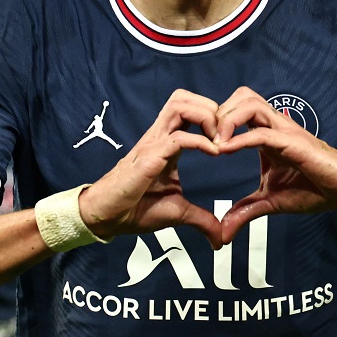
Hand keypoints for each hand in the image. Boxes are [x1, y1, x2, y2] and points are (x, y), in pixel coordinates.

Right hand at [79, 90, 223, 248]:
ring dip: (206, 117)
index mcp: (168, 143)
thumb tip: (221, 240)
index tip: (230, 139)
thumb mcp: (178, 213)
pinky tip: (214, 153)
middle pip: (184, 97)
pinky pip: (178, 137)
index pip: (189, 109)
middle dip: (211, 108)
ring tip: (220, 140)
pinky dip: (201, 141)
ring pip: (179, 105)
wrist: (107, 217)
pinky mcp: (149, 157)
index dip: (213, 117)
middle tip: (226, 134)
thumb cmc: (136, 209)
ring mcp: (153, 143)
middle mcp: (160, 136)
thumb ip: (202, 220)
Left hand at [214, 86, 336, 243]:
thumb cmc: (314, 190)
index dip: (215, 120)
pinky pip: (262, 132)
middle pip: (240, 96)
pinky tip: (225, 150)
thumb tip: (223, 233)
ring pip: (249, 103)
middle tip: (204, 137)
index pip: (236, 110)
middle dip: (218, 112)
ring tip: (214, 143)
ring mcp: (284, 130)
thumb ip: (245, 211)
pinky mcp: (293, 141)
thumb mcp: (270, 201)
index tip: (198, 140)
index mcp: (266, 133)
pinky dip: (241, 138)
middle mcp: (274, 125)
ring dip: (227, 119)